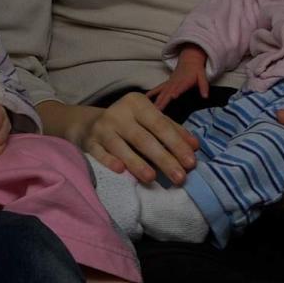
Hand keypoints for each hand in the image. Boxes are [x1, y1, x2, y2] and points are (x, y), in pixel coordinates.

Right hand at [77, 91, 199, 186]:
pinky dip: (109, 161)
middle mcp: (118, 113)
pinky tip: (120, 171)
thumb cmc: (128, 122)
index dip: (177, 144)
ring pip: (121, 147)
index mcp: (137, 103)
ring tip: (152, 178)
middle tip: (180, 178)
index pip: (161, 125)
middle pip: (144, 139)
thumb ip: (172, 130)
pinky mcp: (89, 142)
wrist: (89, 123)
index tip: (191, 162)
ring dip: (137, 163)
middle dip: (164, 159)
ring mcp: (102, 128)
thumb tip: (194, 146)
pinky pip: (100, 153)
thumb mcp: (149, 119)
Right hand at [148, 46, 210, 110]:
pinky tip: (145, 99)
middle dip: (162, 101)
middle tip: (158, 110)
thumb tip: (206, 96)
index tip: (172, 96)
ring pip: (161, 92)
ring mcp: (169, 83)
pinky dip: (151, 93)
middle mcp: (174, 83)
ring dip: (156, 100)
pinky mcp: (166, 84)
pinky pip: (158, 89)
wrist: (189, 60)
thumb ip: (204, 86)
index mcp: (184, 81)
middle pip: (168, 92)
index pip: (180, 87)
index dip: (176, 91)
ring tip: (152, 109)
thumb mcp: (202, 76)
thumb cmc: (196, 70)